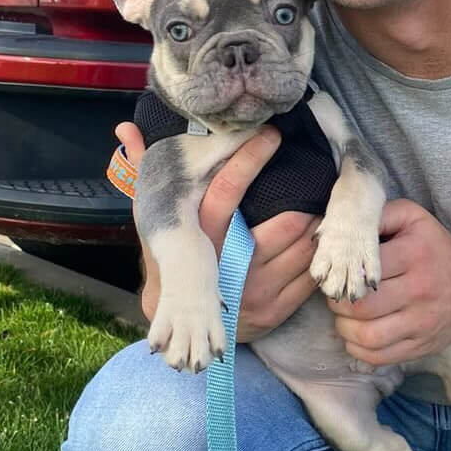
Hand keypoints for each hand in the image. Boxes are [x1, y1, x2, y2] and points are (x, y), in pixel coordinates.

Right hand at [115, 121, 317, 338]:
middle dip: (306, 202)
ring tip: (324, 209)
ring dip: (318, 228)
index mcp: (201, 235)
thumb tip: (126, 128)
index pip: (228, 188)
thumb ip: (145, 173)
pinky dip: (319, 258)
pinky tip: (320, 243)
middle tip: (318, 182)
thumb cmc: (173, 258)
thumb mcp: (157, 219)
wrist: (179, 321)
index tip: (271, 135)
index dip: (251, 157)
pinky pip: (310, 279)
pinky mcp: (273, 311)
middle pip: (284, 223)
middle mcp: (228, 263)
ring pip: (304, 250)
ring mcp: (254, 291)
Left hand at [326, 200, 450, 366]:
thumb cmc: (436, 250)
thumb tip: (344, 226)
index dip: (341, 271)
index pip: (363, 267)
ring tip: (345, 316)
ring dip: (345, 328)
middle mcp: (420, 289)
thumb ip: (380, 215)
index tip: (337, 271)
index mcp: (415, 253)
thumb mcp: (414, 219)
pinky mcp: (420, 346)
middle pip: (361, 305)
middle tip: (338, 294)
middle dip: (339, 302)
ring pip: (367, 335)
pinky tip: (357, 334)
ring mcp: (422, 322)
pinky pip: (379, 356)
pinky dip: (358, 349)